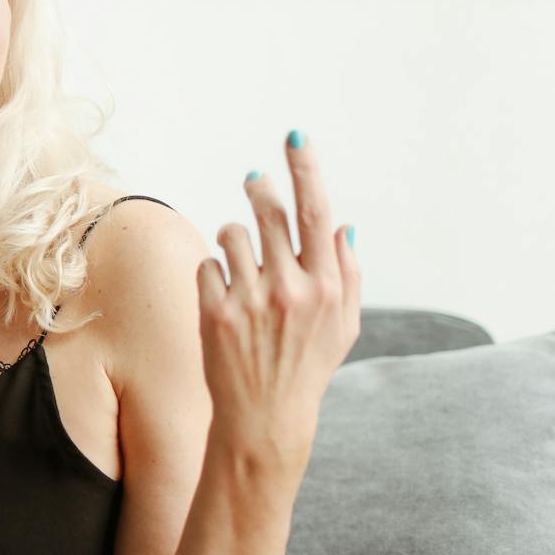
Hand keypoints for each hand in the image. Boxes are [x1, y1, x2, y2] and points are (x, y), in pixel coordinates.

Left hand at [196, 131, 360, 458]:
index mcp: (327, 286)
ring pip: (232, 233)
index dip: (305, 169)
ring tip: (240, 263)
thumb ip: (347, 274)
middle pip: (268, 211)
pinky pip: (207, 264)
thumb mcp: (343, 325)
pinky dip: (214, 274)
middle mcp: (291, 288)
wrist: (265, 417)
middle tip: (253, 178)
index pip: (317, 212)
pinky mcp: (215, 312)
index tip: (293, 137)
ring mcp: (251, 299)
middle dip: (259, 187)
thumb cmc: (307, 367)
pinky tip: (224, 298)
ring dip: (234, 239)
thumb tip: (343, 225)